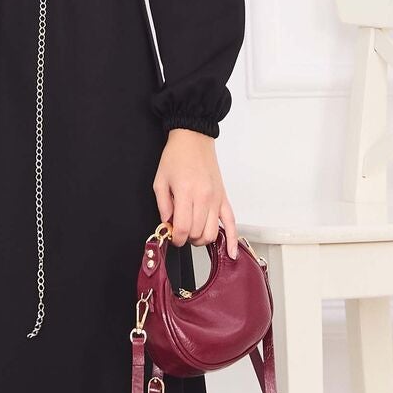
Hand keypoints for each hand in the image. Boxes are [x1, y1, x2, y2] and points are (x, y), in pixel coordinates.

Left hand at [153, 129, 237, 258]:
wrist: (194, 139)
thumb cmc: (176, 157)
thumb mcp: (160, 181)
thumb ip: (163, 206)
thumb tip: (168, 225)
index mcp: (187, 193)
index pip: (183, 229)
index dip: (175, 238)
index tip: (172, 236)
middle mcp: (204, 198)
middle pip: (197, 234)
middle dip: (186, 238)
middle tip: (179, 230)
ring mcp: (216, 199)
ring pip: (212, 233)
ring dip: (201, 239)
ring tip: (192, 231)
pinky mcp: (224, 198)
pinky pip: (232, 223)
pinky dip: (233, 240)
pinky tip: (232, 253)